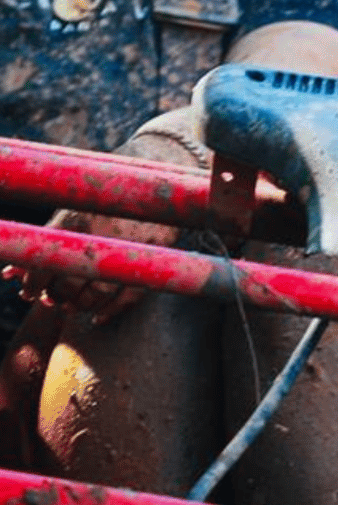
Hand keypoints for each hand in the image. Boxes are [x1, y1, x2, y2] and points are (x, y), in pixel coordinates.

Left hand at [5, 211, 181, 323]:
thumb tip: (8, 274)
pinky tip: (97, 318)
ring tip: (73, 303)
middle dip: (54, 297)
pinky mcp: (147, 260)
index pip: (41, 267)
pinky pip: (126, 299)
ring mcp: (125, 251)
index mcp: (74, 222)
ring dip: (79, 306)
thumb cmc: (105, 202)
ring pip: (94, 297)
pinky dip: (108, 312)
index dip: (31, 285)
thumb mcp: (72, 212)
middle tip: (51, 297)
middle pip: (66, 286)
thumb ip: (44, 242)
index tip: (29, 291)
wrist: (155, 187)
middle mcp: (98, 239)